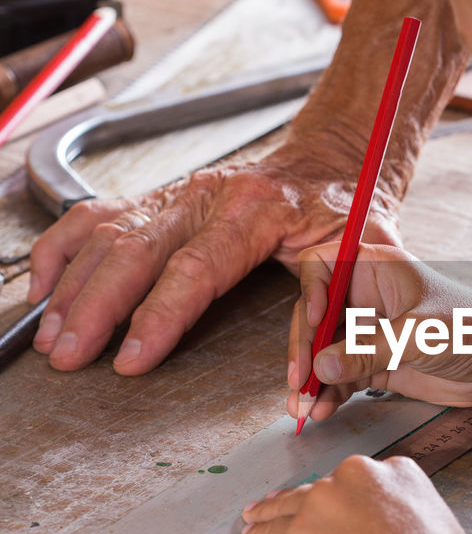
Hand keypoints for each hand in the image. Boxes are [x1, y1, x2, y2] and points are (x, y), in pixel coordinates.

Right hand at [27, 152, 399, 374]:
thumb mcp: (364, 254)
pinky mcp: (160, 199)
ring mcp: (177, 193)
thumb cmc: (347, 209)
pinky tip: (44, 288)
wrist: (334, 158)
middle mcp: (207, 196)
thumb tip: (315, 375)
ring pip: (107, 232)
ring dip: (71, 285)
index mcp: (257, 211)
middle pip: (135, 250)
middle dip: (94, 307)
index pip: (196, 267)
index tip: (131, 357)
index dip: (159, 314)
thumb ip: (341, 311)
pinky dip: (63, 249)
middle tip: (70, 356)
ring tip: (51, 335)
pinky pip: (97, 216)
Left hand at [241, 454, 471, 533]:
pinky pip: (273, 530)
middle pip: (326, 487)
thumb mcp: (441, 530)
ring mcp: (326, 498)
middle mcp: (359, 475)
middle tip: (294, 506)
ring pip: (292, 502)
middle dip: (312, 501)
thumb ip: (417, 521)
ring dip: (272, 510)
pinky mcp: (299, 527)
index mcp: (399, 472)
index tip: (349, 508)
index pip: (370, 480)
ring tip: (257, 514)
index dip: (356, 498)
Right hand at [287, 243, 471, 423]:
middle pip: (315, 315)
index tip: (315, 320)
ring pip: (323, 351)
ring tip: (303, 407)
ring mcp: (369, 331)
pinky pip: (341, 376)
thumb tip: (322, 366)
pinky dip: (328, 393)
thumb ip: (370, 351)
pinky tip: (321, 410)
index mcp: (376, 269)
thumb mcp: (420, 335)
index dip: (311, 290)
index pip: (323, 266)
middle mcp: (366, 296)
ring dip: (311, 379)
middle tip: (299, 381)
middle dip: (304, 349)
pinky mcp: (375, 363)